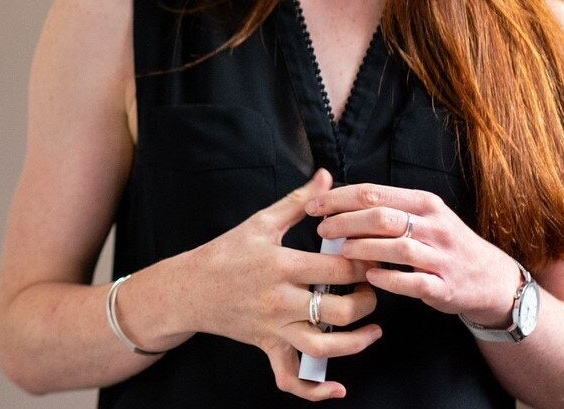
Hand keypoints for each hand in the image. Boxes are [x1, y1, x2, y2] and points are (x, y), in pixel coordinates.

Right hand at [185, 169, 381, 400]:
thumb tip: (326, 177)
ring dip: (357, 342)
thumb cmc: (225, 253)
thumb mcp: (260, 222)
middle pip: (340, 310)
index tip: (375, 256)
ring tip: (373, 329)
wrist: (188, 289)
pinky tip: (337, 388)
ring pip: (324, 347)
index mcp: (281, 265)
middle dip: (367, 300)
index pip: (339, 269)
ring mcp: (274, 328)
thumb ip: (298, 202)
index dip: (365, 264)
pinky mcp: (268, 347)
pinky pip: (291, 379)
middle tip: (373, 289)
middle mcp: (280, 301)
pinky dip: (315, 391)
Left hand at [307, 183, 524, 326]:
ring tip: (341, 251)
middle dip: (345, 221)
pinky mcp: (445, 286)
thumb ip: (388, 208)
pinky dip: (389, 279)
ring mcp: (441, 257)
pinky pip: (413, 281)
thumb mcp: (424, 216)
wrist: (491, 278)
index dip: (339, 198)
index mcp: (424, 203)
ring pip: (396, 247)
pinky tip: (369, 276)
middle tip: (322, 229)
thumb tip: (337, 200)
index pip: (374, 193)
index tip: (313, 205)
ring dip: (363, 248)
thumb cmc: (445, 244)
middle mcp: (434, 226)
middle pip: (381, 217)